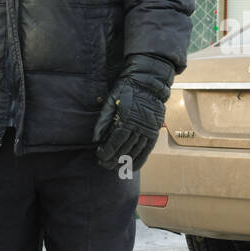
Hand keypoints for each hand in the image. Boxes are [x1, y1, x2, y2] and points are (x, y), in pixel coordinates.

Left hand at [93, 54, 173, 171]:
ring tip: (114, 167)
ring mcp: (149, 129)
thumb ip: (103, 120)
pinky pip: (147, 150)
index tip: (99, 155)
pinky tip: (131, 167)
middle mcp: (140, 126)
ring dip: (124, 162)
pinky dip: (140, 160)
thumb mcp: (111, 100)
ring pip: (136, 151)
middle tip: (103, 164)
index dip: (107, 151)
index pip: (115, 141)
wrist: (148, 83)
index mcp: (127, 118)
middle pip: (125, 149)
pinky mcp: (154, 131)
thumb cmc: (127, 89)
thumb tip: (95, 139)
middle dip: (112, 159)